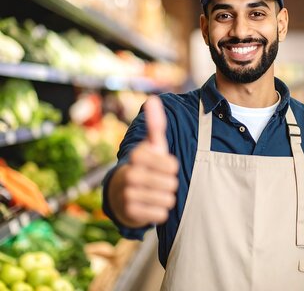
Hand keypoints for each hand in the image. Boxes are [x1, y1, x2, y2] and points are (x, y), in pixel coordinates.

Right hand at [108, 96, 178, 226]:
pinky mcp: (130, 213)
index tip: (162, 166)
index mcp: (137, 155)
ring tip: (154, 193)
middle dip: (170, 184)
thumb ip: (156, 125)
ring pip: (168, 199)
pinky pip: (161, 214)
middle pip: (171, 183)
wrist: (122, 194)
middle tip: (158, 182)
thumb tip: (153, 99)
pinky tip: (150, 205)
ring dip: (166, 198)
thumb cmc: (145, 166)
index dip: (171, 167)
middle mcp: (130, 173)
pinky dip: (160, 212)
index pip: (172, 165)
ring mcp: (128, 194)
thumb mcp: (151, 146)